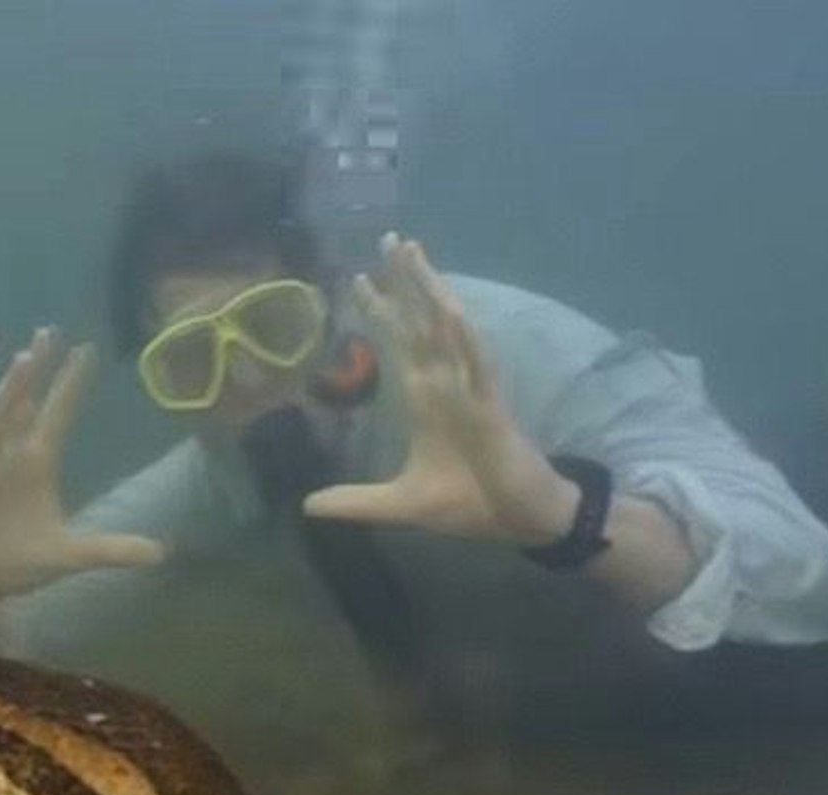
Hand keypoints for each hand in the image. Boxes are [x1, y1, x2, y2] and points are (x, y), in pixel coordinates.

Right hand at [0, 327, 163, 606]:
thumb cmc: (18, 562)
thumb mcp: (72, 557)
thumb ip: (112, 550)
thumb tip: (161, 553)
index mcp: (37, 465)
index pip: (57, 415)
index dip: (70, 384)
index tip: (85, 349)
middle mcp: (9, 460)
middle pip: (22, 405)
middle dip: (36, 371)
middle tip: (47, 333)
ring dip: (7, 395)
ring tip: (23, 363)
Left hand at [302, 233, 578, 546]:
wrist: (520, 521)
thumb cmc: (470, 505)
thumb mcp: (400, 505)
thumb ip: (355, 502)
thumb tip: (307, 506)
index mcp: (425, 402)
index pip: (398, 346)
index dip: (380, 313)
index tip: (356, 279)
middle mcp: (446, 386)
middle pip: (419, 323)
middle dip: (404, 282)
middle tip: (388, 239)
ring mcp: (469, 392)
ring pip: (447, 330)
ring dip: (431, 291)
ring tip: (414, 253)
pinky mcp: (492, 409)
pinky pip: (479, 367)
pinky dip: (466, 339)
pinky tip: (451, 310)